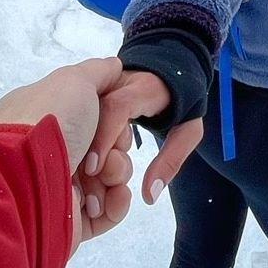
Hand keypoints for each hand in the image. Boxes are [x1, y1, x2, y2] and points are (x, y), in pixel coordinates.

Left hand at [0, 58, 134, 252]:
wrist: (28, 175)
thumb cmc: (50, 120)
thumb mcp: (73, 80)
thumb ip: (97, 72)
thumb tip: (114, 65)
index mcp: (43, 121)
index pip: (92, 118)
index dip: (112, 117)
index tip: (115, 115)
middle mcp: (50, 153)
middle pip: (106, 148)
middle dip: (117, 147)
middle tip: (108, 150)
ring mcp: (61, 188)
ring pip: (110, 179)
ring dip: (119, 172)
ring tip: (106, 175)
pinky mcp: (72, 222)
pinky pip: (108, 212)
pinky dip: (117, 202)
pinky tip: (115, 195)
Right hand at [82, 69, 204, 205]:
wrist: (172, 71)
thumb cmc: (182, 104)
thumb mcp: (188, 131)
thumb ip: (171, 161)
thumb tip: (149, 196)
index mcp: (143, 88)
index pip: (118, 107)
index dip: (104, 137)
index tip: (94, 168)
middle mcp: (117, 83)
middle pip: (93, 114)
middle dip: (87, 147)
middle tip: (90, 179)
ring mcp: (102, 86)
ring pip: (81, 115)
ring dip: (80, 147)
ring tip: (84, 176)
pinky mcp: (93, 93)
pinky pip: (81, 115)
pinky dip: (79, 141)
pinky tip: (80, 165)